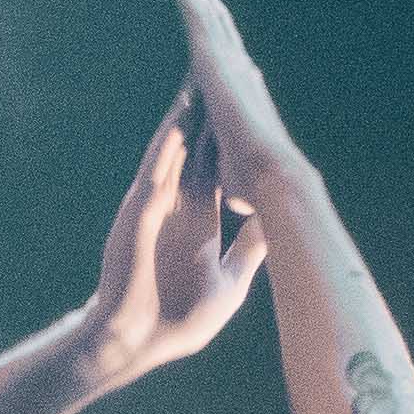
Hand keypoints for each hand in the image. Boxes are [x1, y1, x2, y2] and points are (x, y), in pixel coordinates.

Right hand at [81, 87, 260, 376]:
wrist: (136, 344)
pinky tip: (180, 114)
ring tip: (200, 74)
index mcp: (198, 221)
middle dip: (209, 111)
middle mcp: (176, 206)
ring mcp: (155, 205)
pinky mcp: (139, 211)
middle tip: (221, 69)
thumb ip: (249, 253)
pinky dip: (168, 141)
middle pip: (196, 147)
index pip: (216, 168)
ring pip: (174, 149)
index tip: (245, 108)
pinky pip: (155, 168)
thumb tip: (276, 232)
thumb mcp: (229, 283)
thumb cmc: (178, 321)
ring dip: (186, 114)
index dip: (229, 138)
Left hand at [165, 0, 308, 196]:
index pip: (225, 70)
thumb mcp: (243, 183)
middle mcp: (237, 75)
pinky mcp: (215, 59)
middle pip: (219, 33)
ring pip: (208, 17)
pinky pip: (198, 16)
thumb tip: (244, 202)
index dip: (220, 48)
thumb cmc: (260, 191)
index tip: (213, 32)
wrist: (274, 178)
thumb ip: (241, 177)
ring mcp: (228, 64)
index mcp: (238, 102)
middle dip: (207, 6)